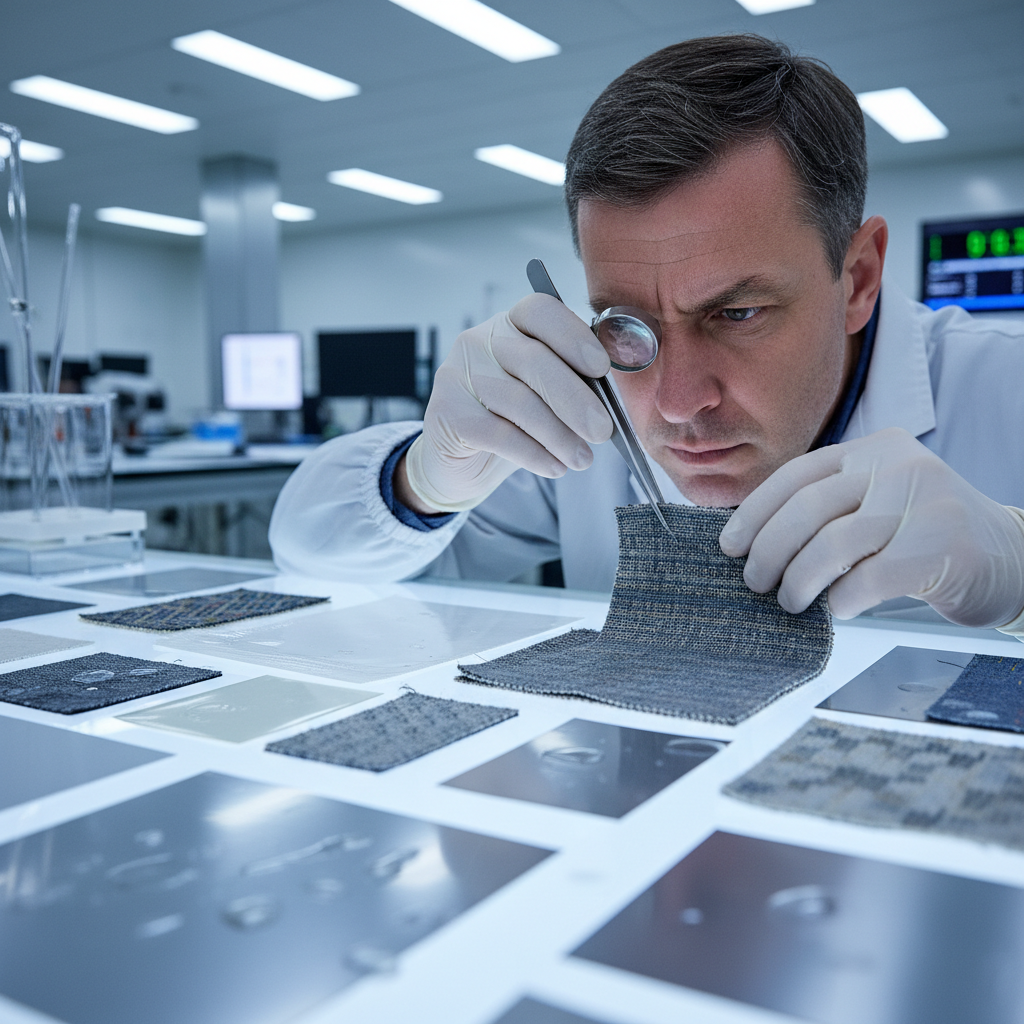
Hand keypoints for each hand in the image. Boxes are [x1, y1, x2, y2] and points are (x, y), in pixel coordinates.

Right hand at [401, 294, 612, 512]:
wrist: (461, 460)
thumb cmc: (513, 421)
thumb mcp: (546, 395)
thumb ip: (574, 383)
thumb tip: (613, 399)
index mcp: (511, 324)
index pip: (540, 311)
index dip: (573, 336)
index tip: (601, 369)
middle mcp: (480, 341)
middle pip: (534, 361)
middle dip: (575, 399)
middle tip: (602, 431)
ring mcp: (458, 375)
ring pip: (519, 401)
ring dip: (559, 435)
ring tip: (582, 458)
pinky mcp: (446, 412)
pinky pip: (498, 434)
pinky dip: (534, 454)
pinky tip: (554, 467)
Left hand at [719, 427, 1023, 627]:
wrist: (1011, 558)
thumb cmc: (925, 537)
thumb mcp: (876, 504)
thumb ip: (828, 509)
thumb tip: (751, 542)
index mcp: (873, 450)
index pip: (796, 475)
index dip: (755, 512)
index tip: (729, 545)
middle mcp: (897, 466)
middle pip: (808, 508)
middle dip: (769, 550)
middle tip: (754, 581)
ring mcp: (924, 501)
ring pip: (834, 544)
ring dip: (799, 580)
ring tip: (789, 601)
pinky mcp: (942, 545)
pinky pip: (870, 577)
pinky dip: (842, 599)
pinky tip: (837, 609)